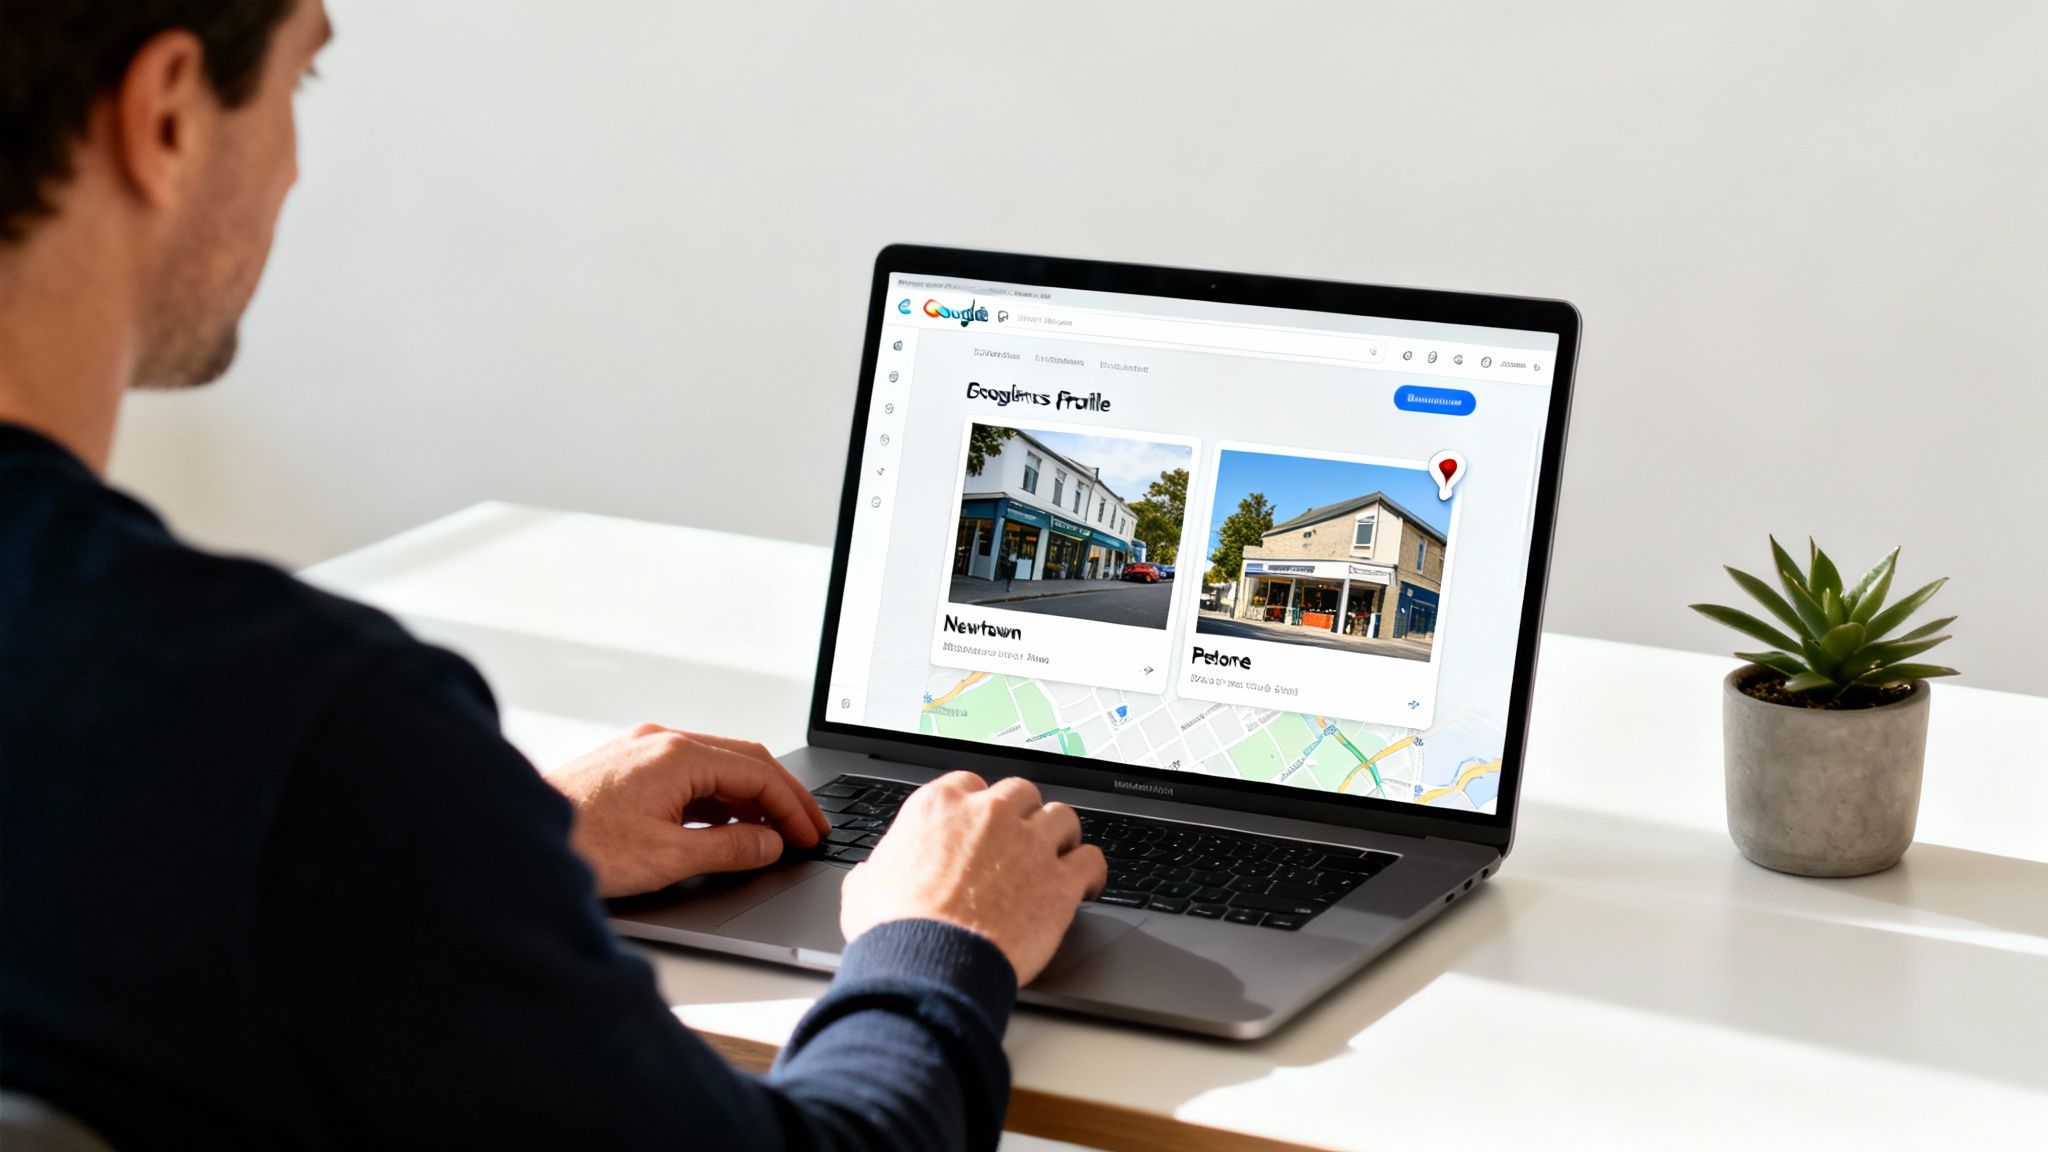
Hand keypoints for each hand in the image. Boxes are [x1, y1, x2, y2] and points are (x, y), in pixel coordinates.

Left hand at [549, 724, 829, 897]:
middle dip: (780, 796)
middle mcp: (661, 742)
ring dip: (748, 797)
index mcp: (677, 755)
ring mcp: (642, 751)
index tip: (810, 836)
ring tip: (771, 834)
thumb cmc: (579, 846)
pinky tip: (723, 825)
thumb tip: (768, 843)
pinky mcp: (626, 767)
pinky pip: (688, 774)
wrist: (511, 845)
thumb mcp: (668, 857)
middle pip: (743, 760)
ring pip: (715, 766)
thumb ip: (730, 848)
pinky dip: (716, 798)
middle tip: (807, 829)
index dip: (792, 807)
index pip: (757, 773)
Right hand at [841, 773, 1107, 984]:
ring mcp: (1029, 844)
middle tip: (1021, 842)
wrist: (927, 965)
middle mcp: (989, 814)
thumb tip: (873, 874)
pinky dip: (1092, 871)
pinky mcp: (1060, 882)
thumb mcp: (864, 887)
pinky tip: (1087, 885)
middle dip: (1023, 815)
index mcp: (940, 806)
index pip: (971, 784)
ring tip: (1058, 857)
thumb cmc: (894, 930)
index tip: (983, 826)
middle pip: (1022, 793)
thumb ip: (878, 868)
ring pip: (1062, 817)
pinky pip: (1092, 860)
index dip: (980, 807)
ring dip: (1060, 836)